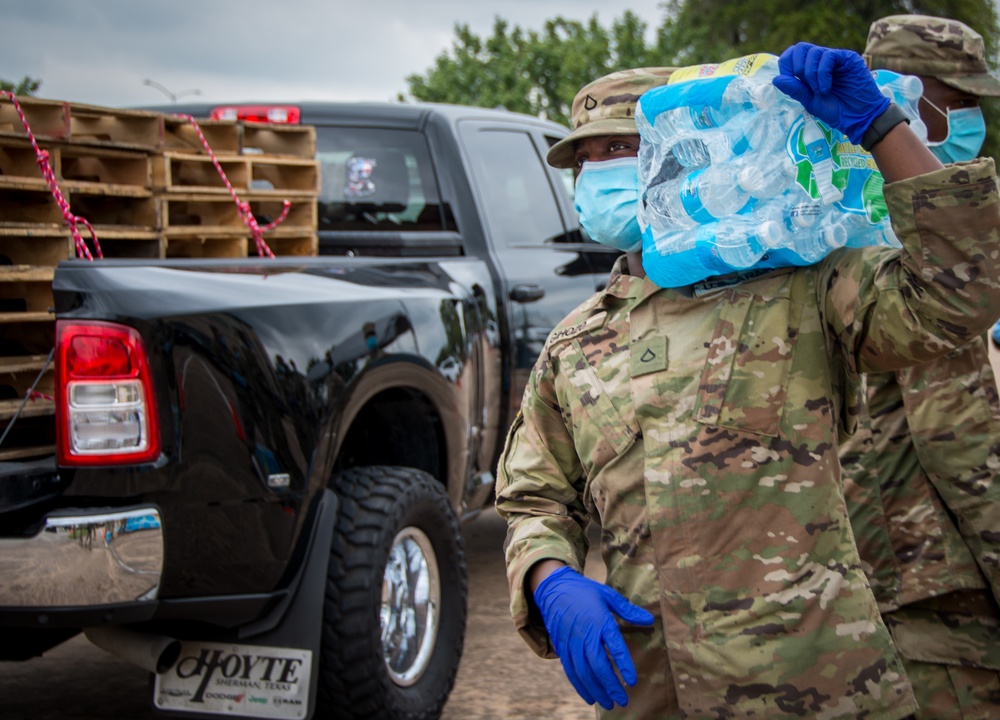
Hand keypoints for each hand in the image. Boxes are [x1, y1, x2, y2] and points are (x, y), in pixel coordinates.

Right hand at [533, 565, 653, 708]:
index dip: (624, 665)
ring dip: (596, 690)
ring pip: (583, 671)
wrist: (554, 589)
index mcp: (600, 620)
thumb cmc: (585, 591)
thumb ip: (628, 610)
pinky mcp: (562, 647)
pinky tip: (589, 697)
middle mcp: (585, 634)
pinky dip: (580, 686)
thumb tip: (649, 620)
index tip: (632, 682)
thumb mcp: (608, 595)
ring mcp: (571, 642)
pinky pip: (571, 670)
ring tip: (609, 703)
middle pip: (598, 665)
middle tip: (623, 700)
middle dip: (611, 685)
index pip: (614, 646)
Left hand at [772, 42, 890, 144]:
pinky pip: (828, 56)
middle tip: (806, 86)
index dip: (786, 65)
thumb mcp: (809, 101)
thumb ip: (794, 89)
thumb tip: (776, 79)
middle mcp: (821, 61)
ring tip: (820, 91)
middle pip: (800, 48)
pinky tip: (826, 88)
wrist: (858, 116)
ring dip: (811, 74)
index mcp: (810, 69)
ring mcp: (835, 58)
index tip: (789, 81)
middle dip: (797, 67)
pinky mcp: (847, 58)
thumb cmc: (835, 110)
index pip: (792, 54)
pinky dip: (822, 73)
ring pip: (814, 52)